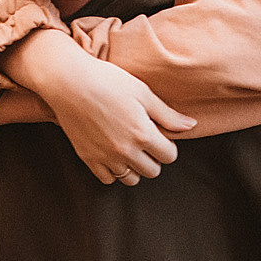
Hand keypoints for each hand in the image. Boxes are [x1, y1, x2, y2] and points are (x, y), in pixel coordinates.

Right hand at [11, 30, 195, 185]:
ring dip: (135, 167)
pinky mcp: (88, 159)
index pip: (169, 156)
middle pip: (153, 171)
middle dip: (154, 157)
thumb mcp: (142, 93)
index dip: (168, 145)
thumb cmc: (108, 81)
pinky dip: (114, 171)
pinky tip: (113, 155)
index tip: (159, 134)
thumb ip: (167, 114)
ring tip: (130, 149)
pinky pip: (108, 179)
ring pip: (131, 179)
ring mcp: (106, 157)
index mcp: (142, 133)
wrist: (69, 82)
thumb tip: (191, 126)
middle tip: (145, 140)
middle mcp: (125, 150)